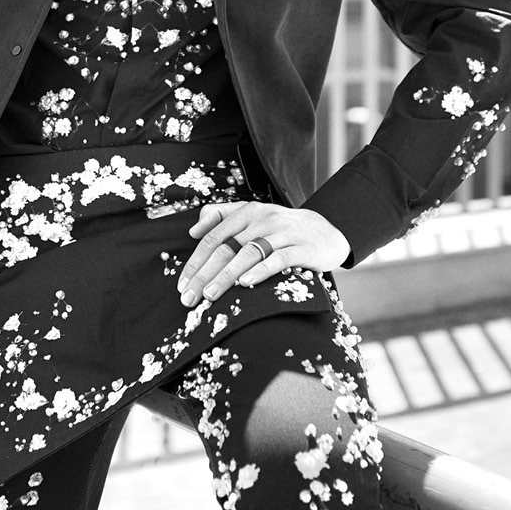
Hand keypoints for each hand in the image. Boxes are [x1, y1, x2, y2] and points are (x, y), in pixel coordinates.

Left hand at [177, 202, 350, 307]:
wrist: (327, 231)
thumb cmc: (282, 228)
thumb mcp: (253, 216)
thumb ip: (221, 216)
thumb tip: (194, 231)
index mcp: (248, 211)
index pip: (214, 236)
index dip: (195, 261)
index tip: (182, 284)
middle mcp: (264, 218)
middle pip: (227, 247)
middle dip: (204, 274)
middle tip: (189, 298)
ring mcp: (284, 233)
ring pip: (248, 254)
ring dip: (226, 276)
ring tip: (210, 295)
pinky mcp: (302, 248)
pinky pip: (278, 260)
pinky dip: (261, 271)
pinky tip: (245, 284)